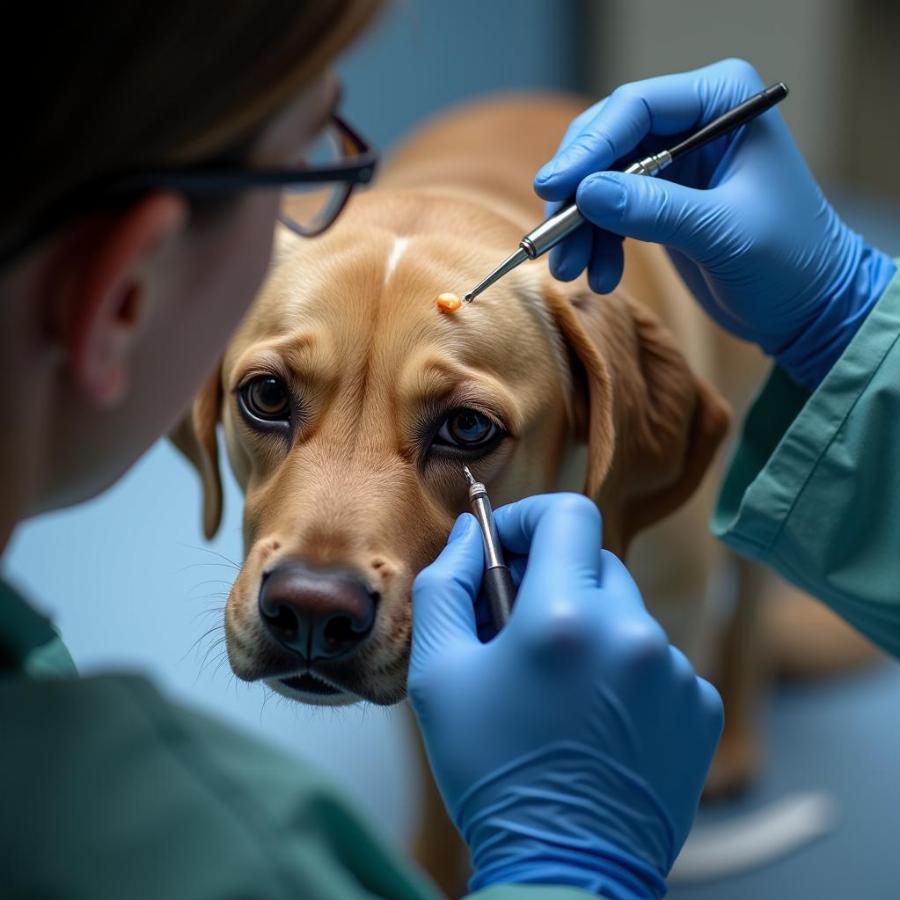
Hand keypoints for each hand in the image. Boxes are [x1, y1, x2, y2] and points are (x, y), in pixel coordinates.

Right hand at [408, 494, 722, 896]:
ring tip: (558, 687)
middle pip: (594, 562)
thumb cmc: (492, 772)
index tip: (504, 547)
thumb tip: (466, 536)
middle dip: (552, 580)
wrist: (564, 868)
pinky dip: (625, 669)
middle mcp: (633, 634)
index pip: (567, 514)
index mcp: (566, 617)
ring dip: (590, 628)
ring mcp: (675, 671)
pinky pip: (658, 658)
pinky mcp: (701, 706)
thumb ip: (445, 587)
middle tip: (518, 628)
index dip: (529, 519)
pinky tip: (596, 716)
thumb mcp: (438, 676)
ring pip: (626, 612)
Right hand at [534, 58, 895, 389]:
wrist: (807, 308)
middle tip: (552, 239)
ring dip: (579, 227)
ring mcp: (674, 161)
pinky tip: (600, 275)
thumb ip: (654, 209)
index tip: (553, 188)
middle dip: (576, 193)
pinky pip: (609, 211)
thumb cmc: (788, 261)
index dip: (588, 148)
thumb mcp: (721, 233)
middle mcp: (693, 121)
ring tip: (572, 271)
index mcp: (721, 101)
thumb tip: (585, 192)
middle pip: (606, 141)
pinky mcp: (661, 199)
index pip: (635, 108)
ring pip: (599, 180)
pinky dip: (596, 242)